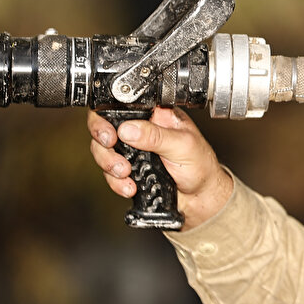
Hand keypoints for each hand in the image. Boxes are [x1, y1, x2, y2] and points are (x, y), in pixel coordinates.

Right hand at [88, 107, 233, 229]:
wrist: (201, 197)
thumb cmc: (201, 166)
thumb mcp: (182, 145)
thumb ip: (156, 136)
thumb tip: (128, 128)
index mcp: (155, 115)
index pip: (123, 106)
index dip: (107, 116)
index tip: (110, 133)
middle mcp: (141, 130)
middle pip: (104, 128)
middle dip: (103, 143)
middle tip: (112, 150)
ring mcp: (133, 150)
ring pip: (102, 151)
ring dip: (108, 164)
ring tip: (125, 173)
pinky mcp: (129, 169)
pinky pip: (109, 174)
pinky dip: (115, 182)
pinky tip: (130, 187)